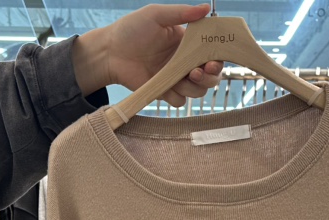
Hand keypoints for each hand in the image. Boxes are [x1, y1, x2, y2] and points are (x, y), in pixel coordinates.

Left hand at [73, 4, 222, 106]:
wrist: (110, 52)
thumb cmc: (131, 29)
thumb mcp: (156, 15)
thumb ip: (182, 13)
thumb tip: (206, 7)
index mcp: (187, 43)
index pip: (212, 53)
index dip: (218, 59)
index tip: (213, 61)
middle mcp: (184, 62)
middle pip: (210, 77)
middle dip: (209, 77)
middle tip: (197, 72)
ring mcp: (175, 79)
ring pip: (198, 91)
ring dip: (193, 87)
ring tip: (180, 78)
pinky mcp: (165, 92)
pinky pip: (180, 101)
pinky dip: (176, 96)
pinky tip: (166, 87)